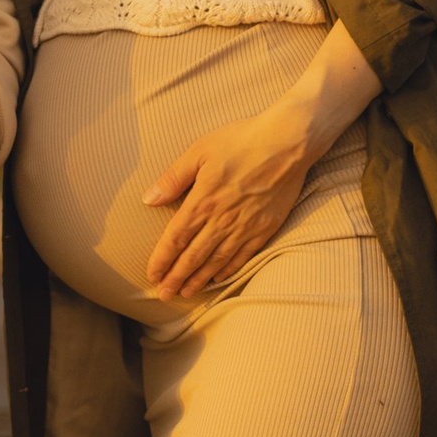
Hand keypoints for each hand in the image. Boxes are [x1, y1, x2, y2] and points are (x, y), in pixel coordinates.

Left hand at [142, 104, 315, 301]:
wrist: (288, 142)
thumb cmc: (241, 141)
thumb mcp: (200, 151)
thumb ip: (173, 178)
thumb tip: (148, 199)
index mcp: (203, 201)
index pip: (176, 239)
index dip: (162, 260)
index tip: (151, 275)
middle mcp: (222, 220)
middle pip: (193, 257)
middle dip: (176, 278)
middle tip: (164, 295)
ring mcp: (245, 227)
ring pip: (217, 261)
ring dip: (199, 279)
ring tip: (185, 293)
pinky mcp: (265, 228)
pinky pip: (242, 257)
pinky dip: (228, 271)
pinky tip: (218, 279)